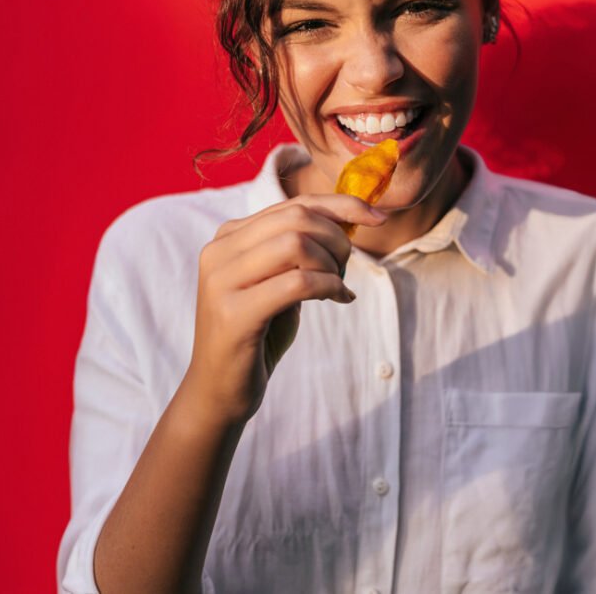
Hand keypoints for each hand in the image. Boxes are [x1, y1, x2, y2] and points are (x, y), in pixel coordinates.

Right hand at [178, 193, 384, 424]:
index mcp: (227, 238)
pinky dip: (329, 287)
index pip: (291, 204)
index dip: (341, 205)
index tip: (376, 216)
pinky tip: (339, 299)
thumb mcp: (278, 283)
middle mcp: (219, 252)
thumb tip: (347, 221)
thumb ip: (299, 252)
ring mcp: (222, 282)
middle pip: (295, 218)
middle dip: (337, 238)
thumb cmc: (257, 335)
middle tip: (347, 268)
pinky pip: (297, 283)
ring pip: (296, 244)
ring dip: (331, 264)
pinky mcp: (234, 314)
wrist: (218, 390)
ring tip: (337, 286)